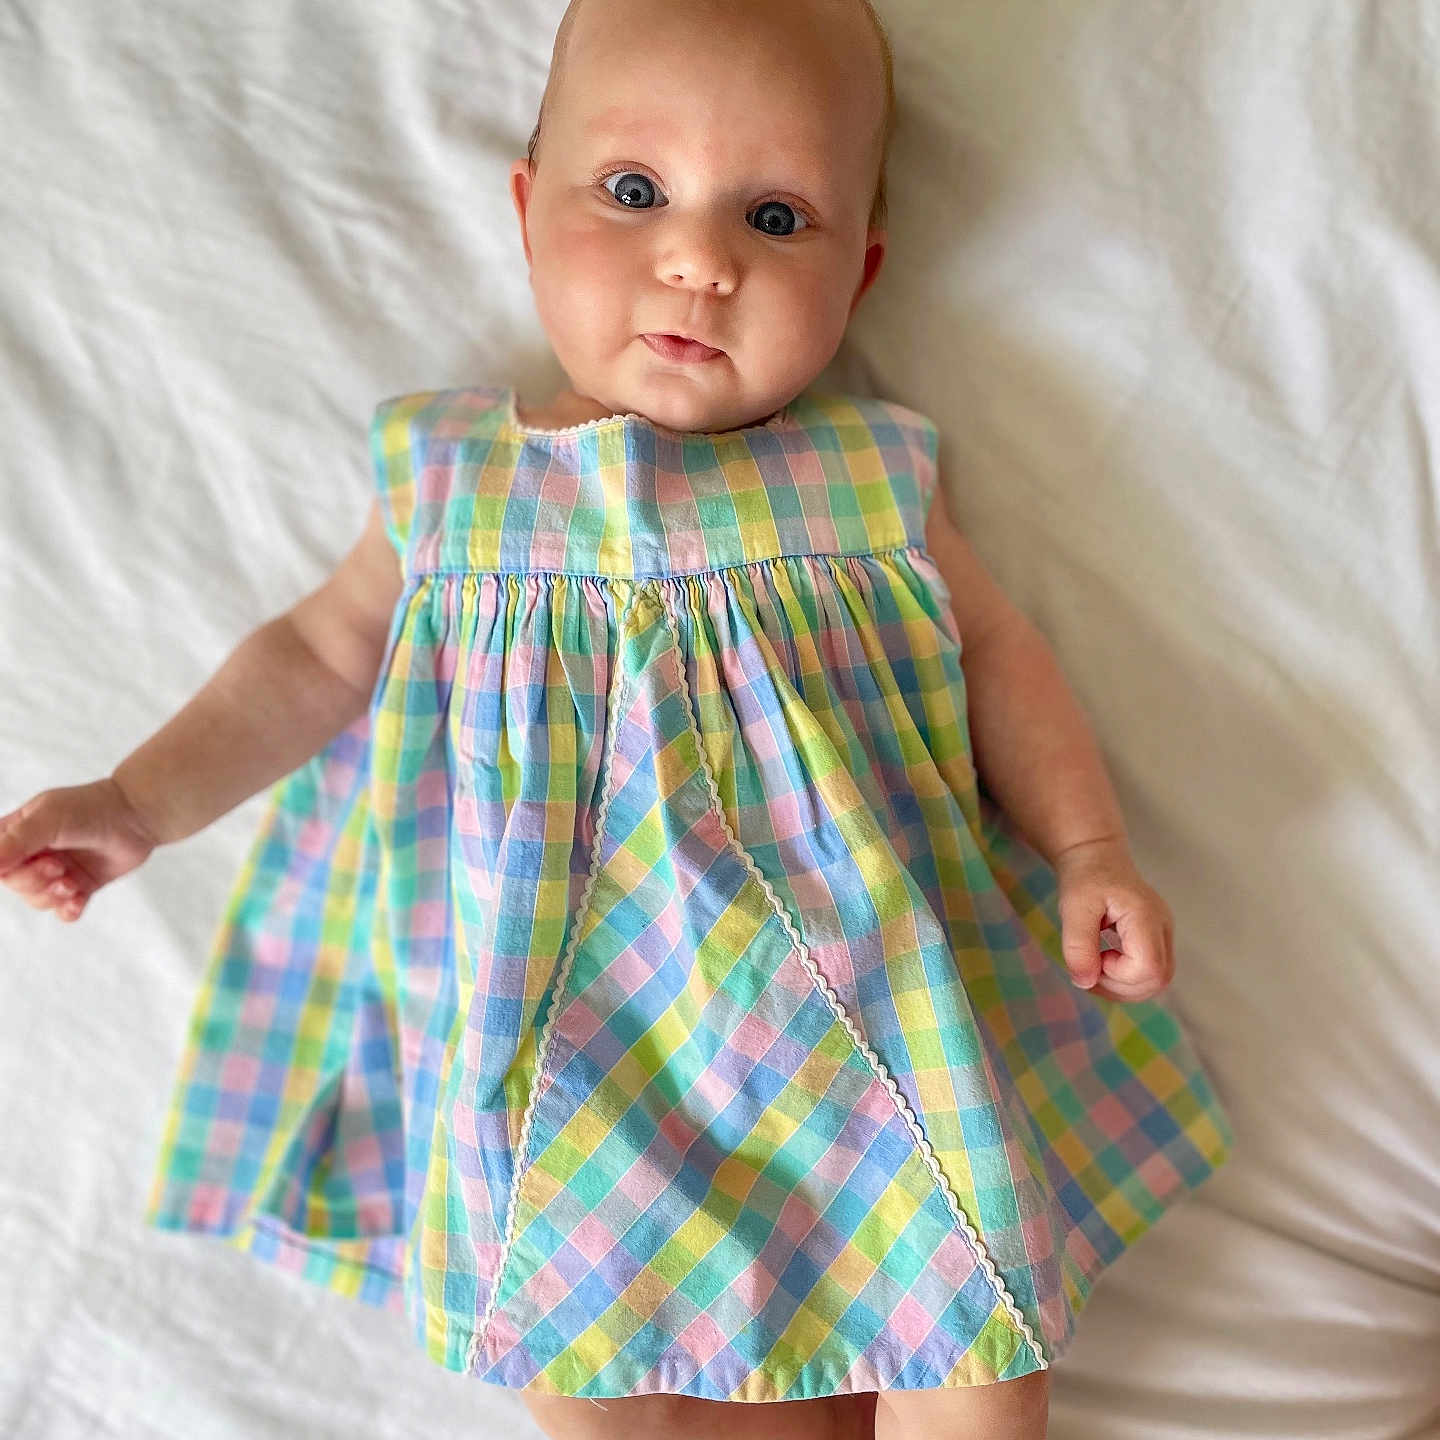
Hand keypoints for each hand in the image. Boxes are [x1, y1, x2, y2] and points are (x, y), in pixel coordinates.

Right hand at [0, 777, 160, 922]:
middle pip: (15, 884)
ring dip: (53, 895)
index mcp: (16, 832)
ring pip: (37, 899)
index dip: (4, 870)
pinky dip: (68, 910)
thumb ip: (15, 842)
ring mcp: (57, 870)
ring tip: (72, 881)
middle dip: (34, 880)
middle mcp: (34, 853)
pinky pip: (63, 910)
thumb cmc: (90, 809)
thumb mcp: (46, 819)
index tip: (27, 864)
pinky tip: (77, 901)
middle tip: (57, 866)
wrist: (137, 816)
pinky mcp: (81, 885)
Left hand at [1052, 837, 1174, 1001]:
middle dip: (1120, 987)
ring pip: (1158, 980)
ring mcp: (1163, 934)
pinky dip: (1127, 980)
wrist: (1095, 858)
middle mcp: (1162, 927)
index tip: (1095, 957)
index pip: (1149, 967)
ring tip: (1095, 968)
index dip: (1118, 975)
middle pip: (1158, 979)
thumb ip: (1078, 947)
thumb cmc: (1085, 878)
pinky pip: (1151, 972)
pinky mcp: (1156, 940)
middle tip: (1090, 969)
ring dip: (1123, 987)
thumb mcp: (1073, 908)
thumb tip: (1084, 983)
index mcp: (1146, 916)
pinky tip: (1104, 965)